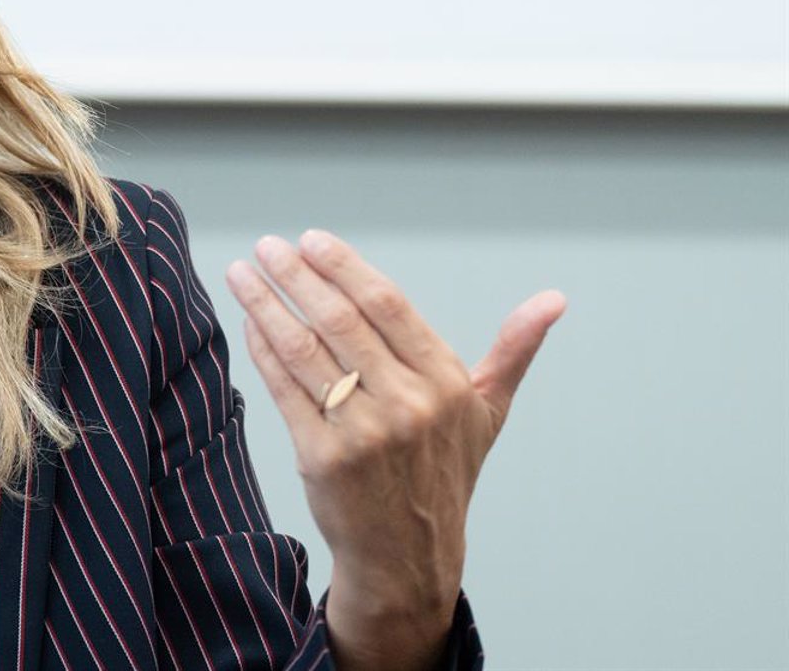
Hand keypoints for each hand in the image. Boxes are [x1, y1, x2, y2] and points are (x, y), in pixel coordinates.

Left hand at [225, 230, 564, 670]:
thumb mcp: (486, 412)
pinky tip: (249, 321)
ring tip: (241, 272)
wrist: (408, 555)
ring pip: (304, 350)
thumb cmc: (443, 473)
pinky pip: (284, 390)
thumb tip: (554, 300)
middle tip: (267, 246)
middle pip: (340, 320)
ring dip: (266, 304)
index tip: (311, 240)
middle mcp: (407, 404)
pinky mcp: (322, 457)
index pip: (387, 305)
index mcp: (444, 383)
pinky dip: (261, 350)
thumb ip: (514, 350)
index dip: (345, 267)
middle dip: (295, 276)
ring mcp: (362, 432)